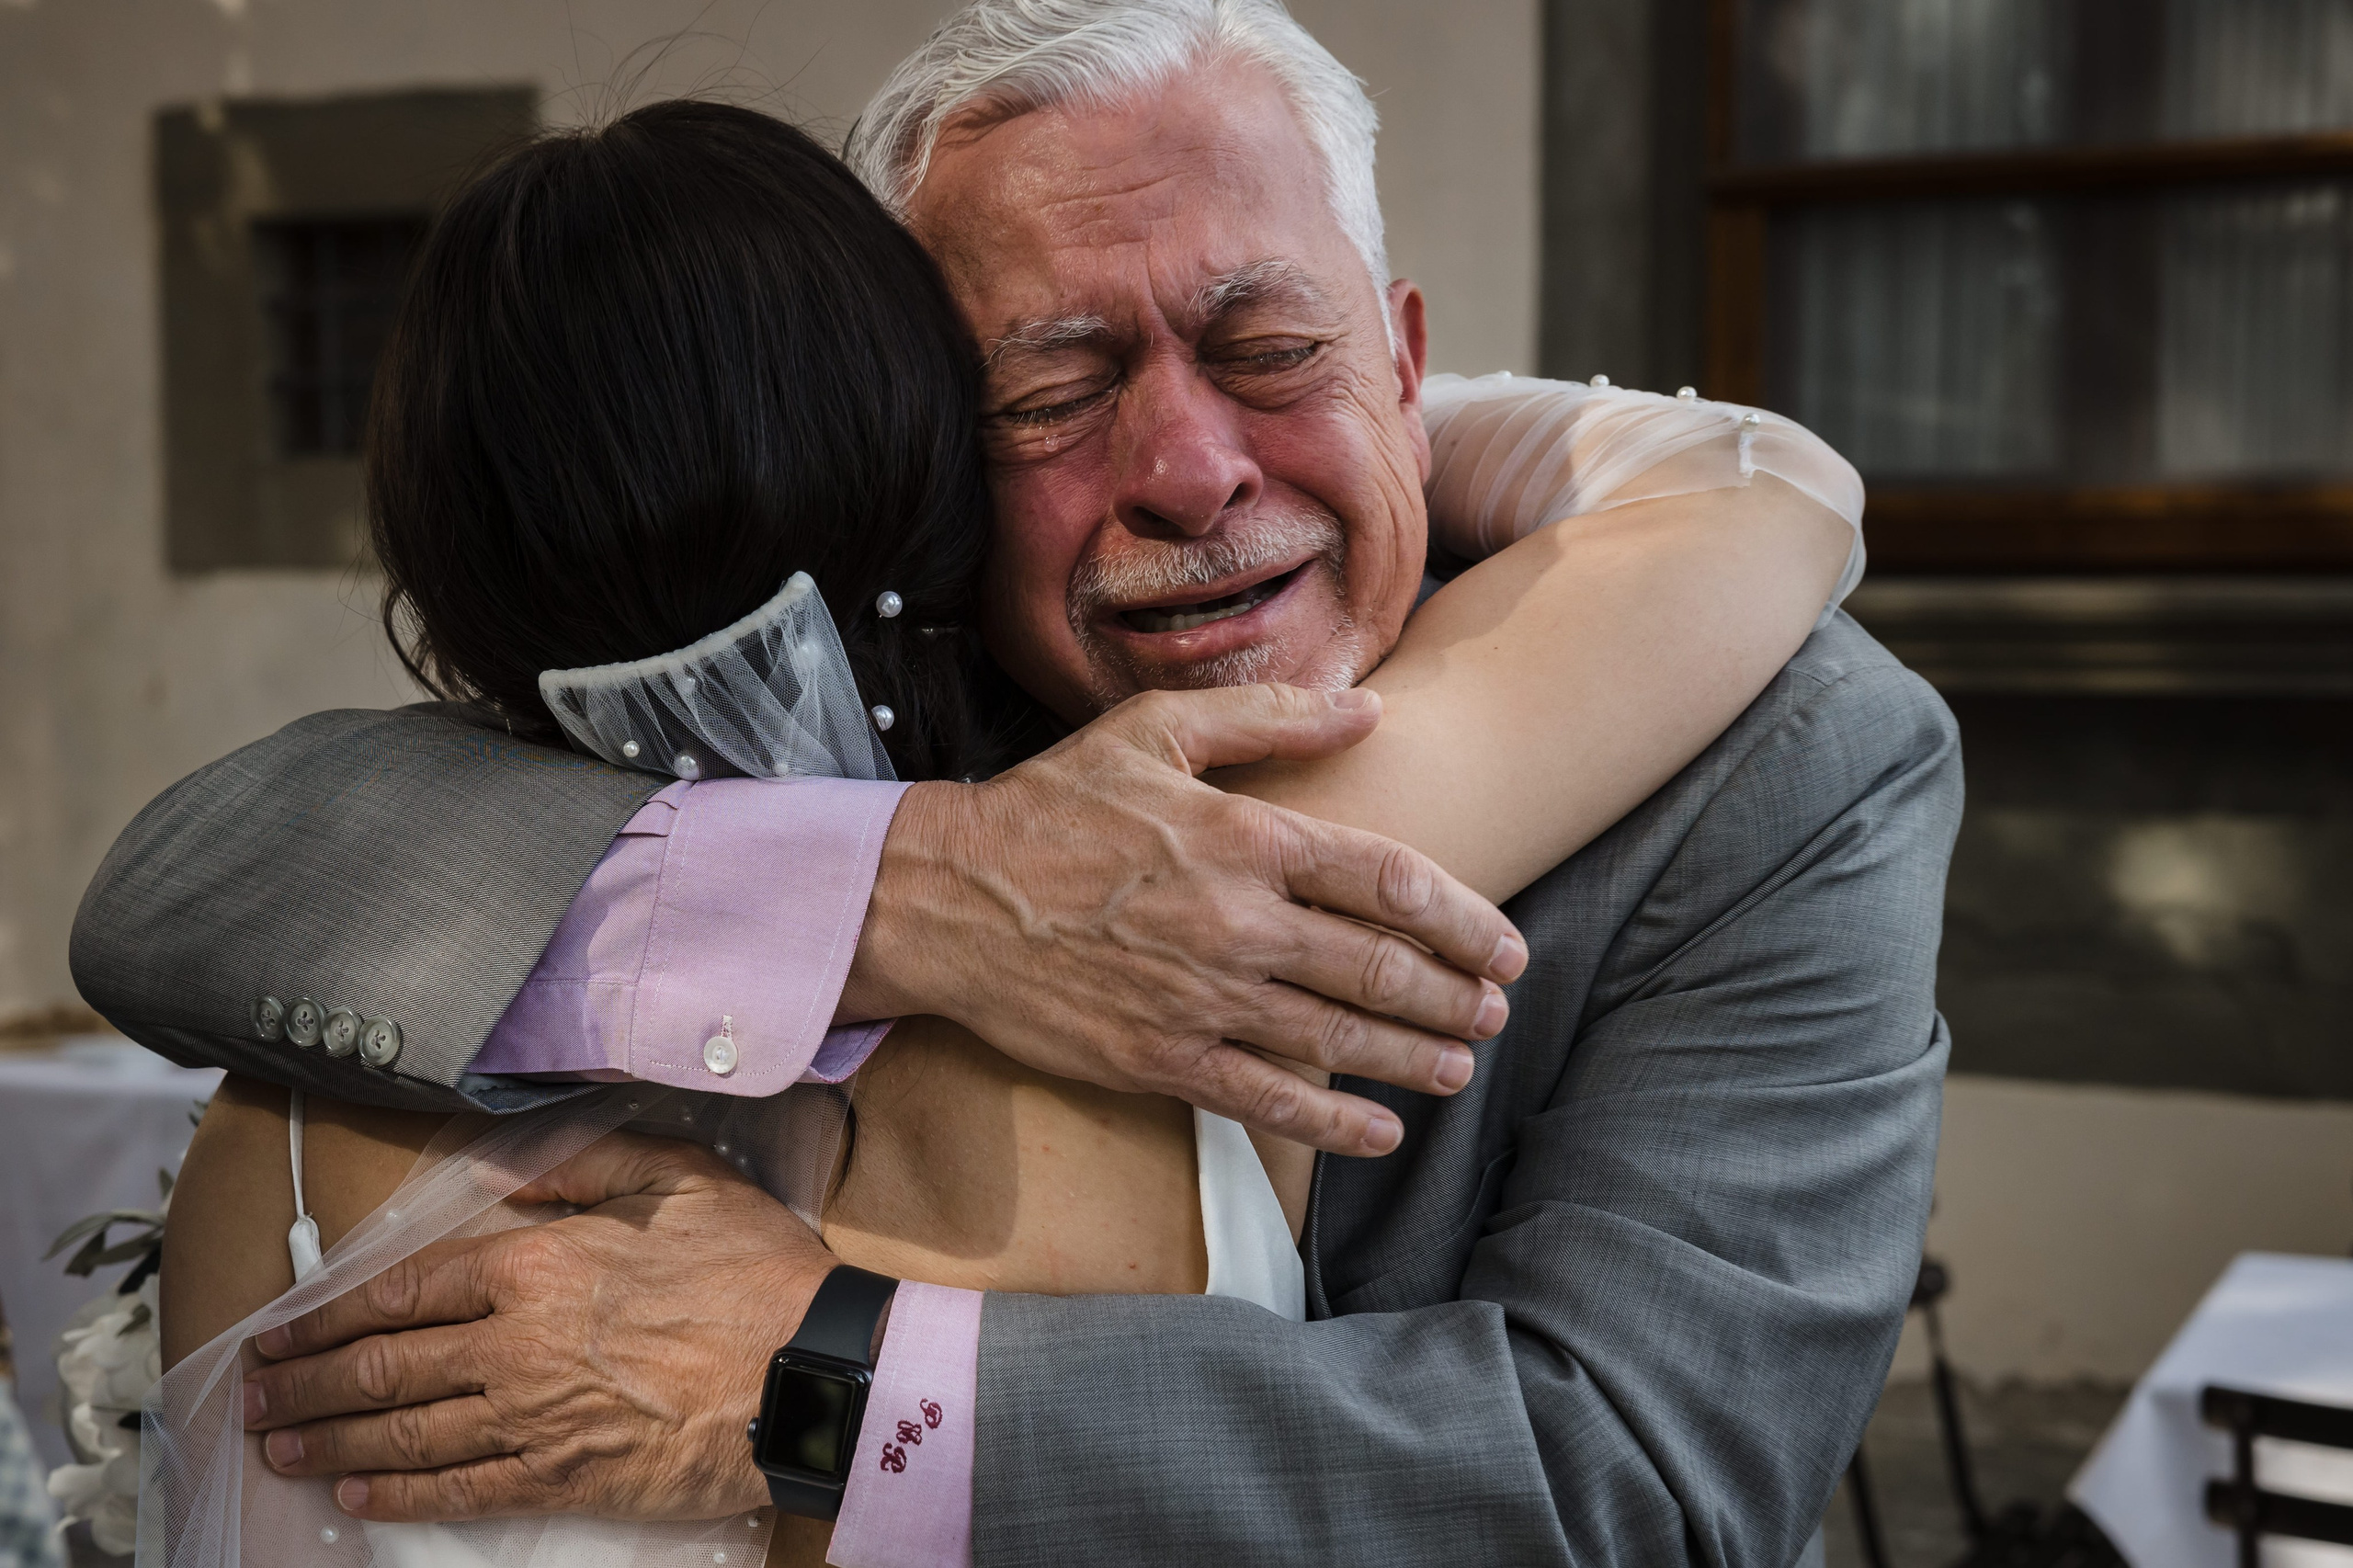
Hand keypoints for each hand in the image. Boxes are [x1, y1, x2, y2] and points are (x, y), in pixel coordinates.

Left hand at [244, 1133, 822, 1522]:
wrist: (810, 1369)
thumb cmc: (755, 1271)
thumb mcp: (679, 1178)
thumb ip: (585, 1163)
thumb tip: (503, 1170)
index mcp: (539, 1263)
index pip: (408, 1289)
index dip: (333, 1314)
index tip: (286, 1329)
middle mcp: (519, 1342)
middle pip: (386, 1366)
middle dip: (308, 1383)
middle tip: (258, 1396)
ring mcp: (538, 1416)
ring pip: (408, 1432)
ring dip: (333, 1439)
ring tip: (281, 1447)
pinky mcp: (567, 1476)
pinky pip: (462, 1491)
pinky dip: (401, 1495)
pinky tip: (361, 1495)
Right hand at [841, 684, 1527, 1157]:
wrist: (947, 898)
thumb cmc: (1052, 806)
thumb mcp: (1155, 730)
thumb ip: (1272, 716)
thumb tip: (1372, 707)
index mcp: (1248, 837)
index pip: (1393, 881)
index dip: (1466, 919)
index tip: (1503, 945)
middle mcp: (1240, 923)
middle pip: (1383, 969)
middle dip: (1456, 997)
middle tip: (1496, 1012)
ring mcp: (1204, 998)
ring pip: (1340, 1040)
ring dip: (1416, 1059)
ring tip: (1460, 1066)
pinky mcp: (1163, 1058)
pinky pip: (1269, 1101)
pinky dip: (1335, 1123)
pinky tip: (1380, 1133)